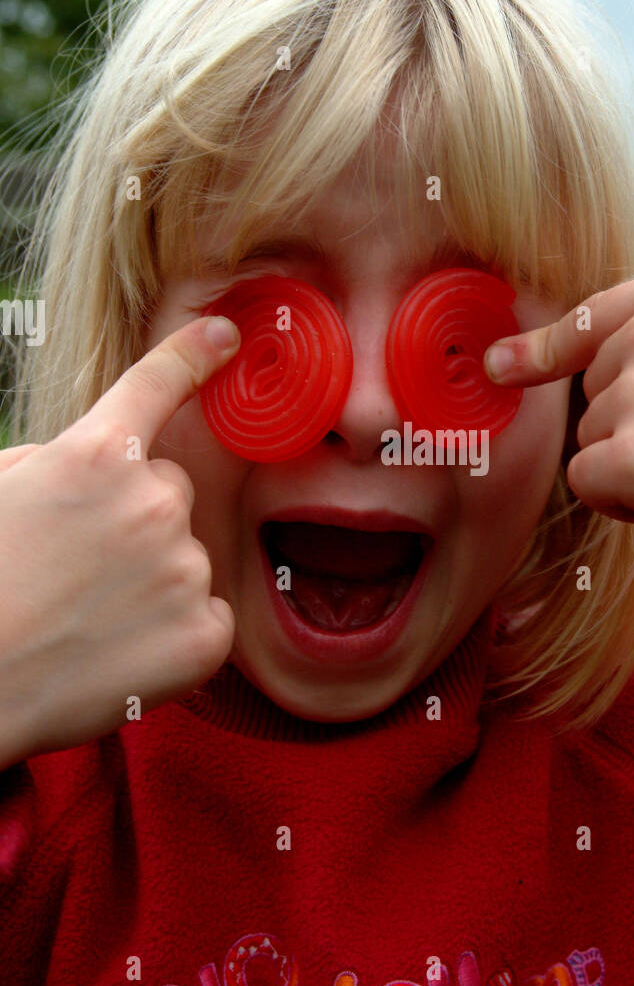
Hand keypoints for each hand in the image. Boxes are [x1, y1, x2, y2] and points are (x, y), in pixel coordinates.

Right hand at [0, 315, 240, 767]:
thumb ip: (56, 465)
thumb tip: (93, 469)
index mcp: (94, 456)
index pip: (156, 386)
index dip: (192, 354)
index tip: (225, 334)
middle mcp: (153, 500)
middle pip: (170, 492)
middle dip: (136, 519)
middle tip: (80, 568)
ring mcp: (185, 567)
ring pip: (187, 556)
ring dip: (154, 580)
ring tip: (90, 619)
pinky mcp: (206, 633)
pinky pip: (210, 617)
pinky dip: (176, 635)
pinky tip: (124, 651)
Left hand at [484, 260, 633, 589]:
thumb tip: (541, 359)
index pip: (593, 317)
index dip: (543, 349)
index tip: (498, 365)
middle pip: (590, 390)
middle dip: (633, 427)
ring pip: (588, 439)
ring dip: (633, 466)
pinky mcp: (628, 453)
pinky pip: (587, 484)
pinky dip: (627, 505)